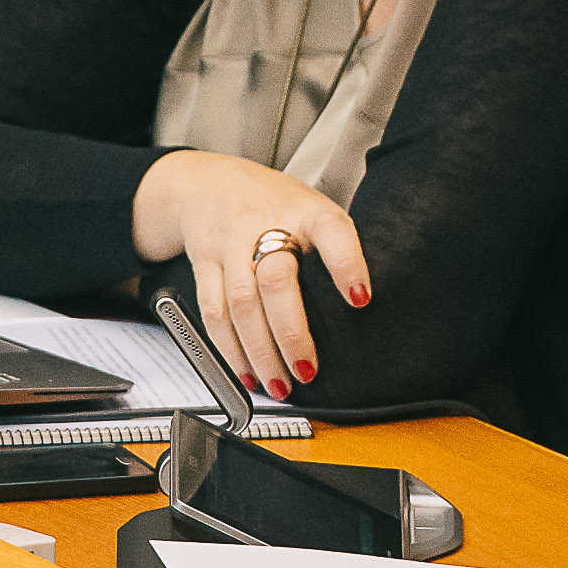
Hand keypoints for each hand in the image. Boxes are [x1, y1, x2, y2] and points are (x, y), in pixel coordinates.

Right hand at [131, 151, 367, 401]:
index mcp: (307, 212)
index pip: (332, 233)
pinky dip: (229, 349)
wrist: (209, 183)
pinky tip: (246, 372)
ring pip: (241, 304)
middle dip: (291, 334)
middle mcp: (266, 225)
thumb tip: (363, 309)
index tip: (360, 299)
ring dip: (259, 352)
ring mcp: (230, 244)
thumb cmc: (275, 205)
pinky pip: (213, 312)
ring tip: (279, 384)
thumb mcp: (314, 210)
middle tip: (308, 371)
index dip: (347, 266)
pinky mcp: (204, 263)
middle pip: (276, 281)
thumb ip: (335, 250)